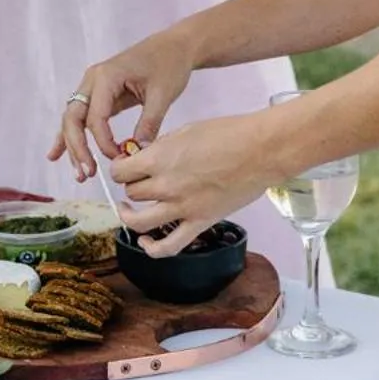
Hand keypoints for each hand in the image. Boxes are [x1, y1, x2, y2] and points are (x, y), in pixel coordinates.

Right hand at [48, 28, 195, 180]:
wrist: (173, 46)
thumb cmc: (169, 65)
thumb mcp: (162, 94)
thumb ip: (148, 123)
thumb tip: (137, 154)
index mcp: (106, 77)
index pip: (95, 116)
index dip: (103, 142)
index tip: (119, 158)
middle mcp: (92, 80)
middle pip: (74, 117)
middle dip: (78, 147)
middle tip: (87, 174)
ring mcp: (92, 86)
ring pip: (73, 119)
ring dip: (73, 146)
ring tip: (80, 174)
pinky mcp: (98, 94)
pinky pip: (80, 117)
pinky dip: (69, 135)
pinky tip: (55, 155)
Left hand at [112, 112, 275, 256]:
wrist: (259, 150)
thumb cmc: (228, 134)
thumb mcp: (185, 131)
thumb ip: (161, 148)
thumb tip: (146, 157)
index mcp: (160, 158)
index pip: (120, 172)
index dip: (119, 169)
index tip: (125, 167)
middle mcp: (165, 185)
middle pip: (131, 193)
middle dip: (131, 186)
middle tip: (139, 181)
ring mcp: (182, 207)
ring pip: (139, 221)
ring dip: (129, 216)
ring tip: (128, 211)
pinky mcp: (199, 222)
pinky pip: (169, 246)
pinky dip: (153, 248)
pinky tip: (146, 243)